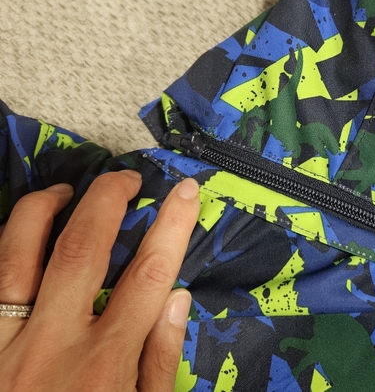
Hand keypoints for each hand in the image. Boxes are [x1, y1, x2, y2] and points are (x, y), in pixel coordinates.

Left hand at [0, 171, 199, 390]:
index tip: (186, 190)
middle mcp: (53, 345)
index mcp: (104, 365)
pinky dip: (1, 246)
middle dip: (108, 199)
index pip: (150, 274)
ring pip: (16, 254)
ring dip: (43, 210)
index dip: (172, 223)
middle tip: (126, 179)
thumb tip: (176, 296)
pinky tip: (17, 235)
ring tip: (64, 192)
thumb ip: (159, 361)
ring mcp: (3, 346)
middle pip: (83, 248)